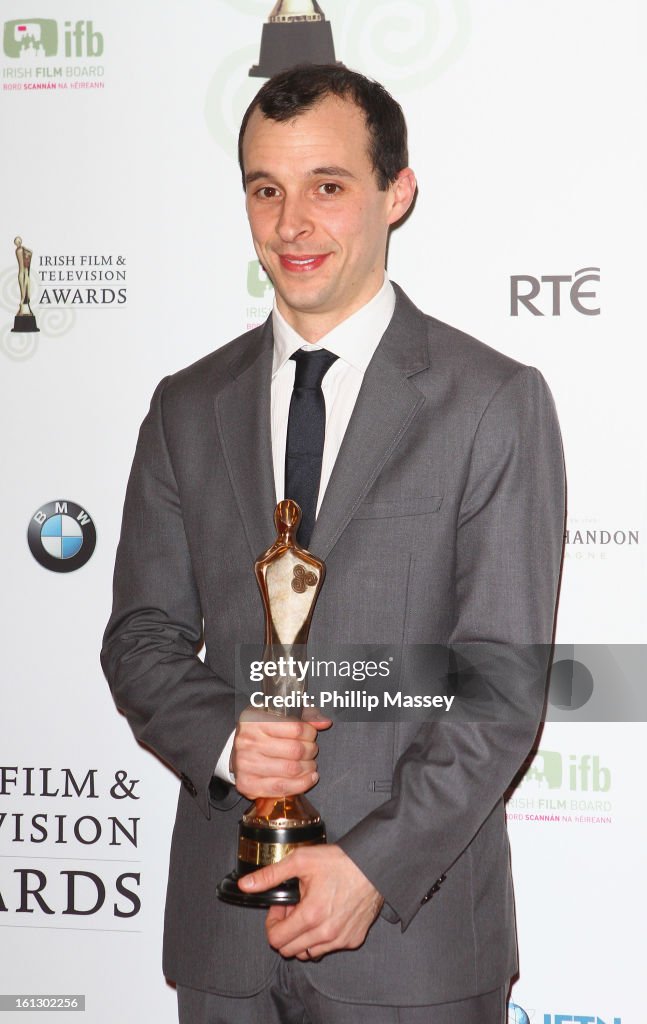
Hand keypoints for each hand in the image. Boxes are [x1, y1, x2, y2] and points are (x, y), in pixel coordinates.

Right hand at [231, 706, 331, 799]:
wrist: (236, 752)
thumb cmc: (262, 732)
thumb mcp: (279, 714)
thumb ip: (304, 715)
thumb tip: (324, 722)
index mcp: (255, 720)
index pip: (295, 727)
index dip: (310, 732)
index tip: (311, 734)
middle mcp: (248, 741)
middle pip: (295, 750)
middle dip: (311, 751)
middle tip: (311, 750)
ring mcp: (246, 764)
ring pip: (291, 770)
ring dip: (308, 768)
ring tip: (310, 765)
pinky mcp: (247, 784)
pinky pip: (281, 787)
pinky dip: (301, 785)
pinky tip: (309, 778)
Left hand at [238, 845, 383, 958]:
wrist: (374, 866)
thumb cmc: (340, 862)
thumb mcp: (301, 860)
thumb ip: (270, 875)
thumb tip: (246, 885)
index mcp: (310, 915)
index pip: (276, 940)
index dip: (272, 923)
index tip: (280, 908)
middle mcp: (326, 933)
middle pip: (289, 950)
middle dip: (286, 930)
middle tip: (294, 908)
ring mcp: (341, 940)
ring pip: (308, 953)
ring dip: (303, 936)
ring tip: (310, 911)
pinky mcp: (353, 940)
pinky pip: (328, 948)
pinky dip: (322, 937)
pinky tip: (327, 914)